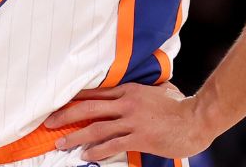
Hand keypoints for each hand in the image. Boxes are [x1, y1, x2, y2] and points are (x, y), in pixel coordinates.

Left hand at [44, 83, 213, 160]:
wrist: (196, 119)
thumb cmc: (180, 106)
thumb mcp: (159, 90)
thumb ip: (143, 90)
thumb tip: (137, 90)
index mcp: (129, 90)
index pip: (95, 93)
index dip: (74, 99)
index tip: (58, 104)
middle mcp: (126, 103)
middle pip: (89, 108)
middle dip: (66, 116)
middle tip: (49, 123)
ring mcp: (132, 120)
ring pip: (96, 128)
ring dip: (76, 136)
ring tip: (61, 143)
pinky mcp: (139, 137)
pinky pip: (112, 144)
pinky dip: (96, 150)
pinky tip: (86, 155)